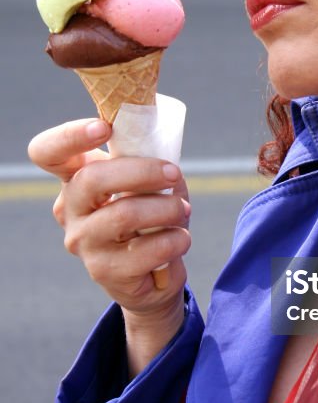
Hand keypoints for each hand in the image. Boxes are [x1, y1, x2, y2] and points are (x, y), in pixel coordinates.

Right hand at [27, 119, 191, 361]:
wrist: (155, 274)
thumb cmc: (150, 216)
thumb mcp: (146, 183)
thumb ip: (147, 162)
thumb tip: (163, 159)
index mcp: (75, 177)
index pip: (48, 151)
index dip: (70, 136)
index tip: (104, 128)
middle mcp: (70, 209)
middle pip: (91, 179)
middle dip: (142, 171)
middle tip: (173, 173)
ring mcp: (83, 242)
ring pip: (124, 215)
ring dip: (166, 208)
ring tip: (183, 210)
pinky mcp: (104, 271)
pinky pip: (147, 250)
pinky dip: (175, 239)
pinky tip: (180, 239)